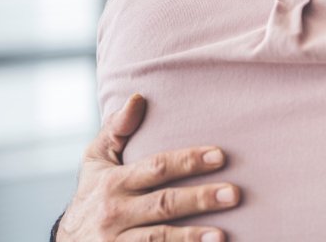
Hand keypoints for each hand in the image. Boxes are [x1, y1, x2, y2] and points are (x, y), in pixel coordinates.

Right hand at [58, 94, 239, 241]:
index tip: (220, 156)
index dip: (188, 161)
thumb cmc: (92, 194)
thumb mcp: (96, 161)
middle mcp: (114, 212)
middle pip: (164, 203)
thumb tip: (138, 97)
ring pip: (158, 238)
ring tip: (222, 235)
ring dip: (191, 237)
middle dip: (200, 199)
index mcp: (113, 182)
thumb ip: (116, 129)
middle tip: (234, 194)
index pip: (157, 167)